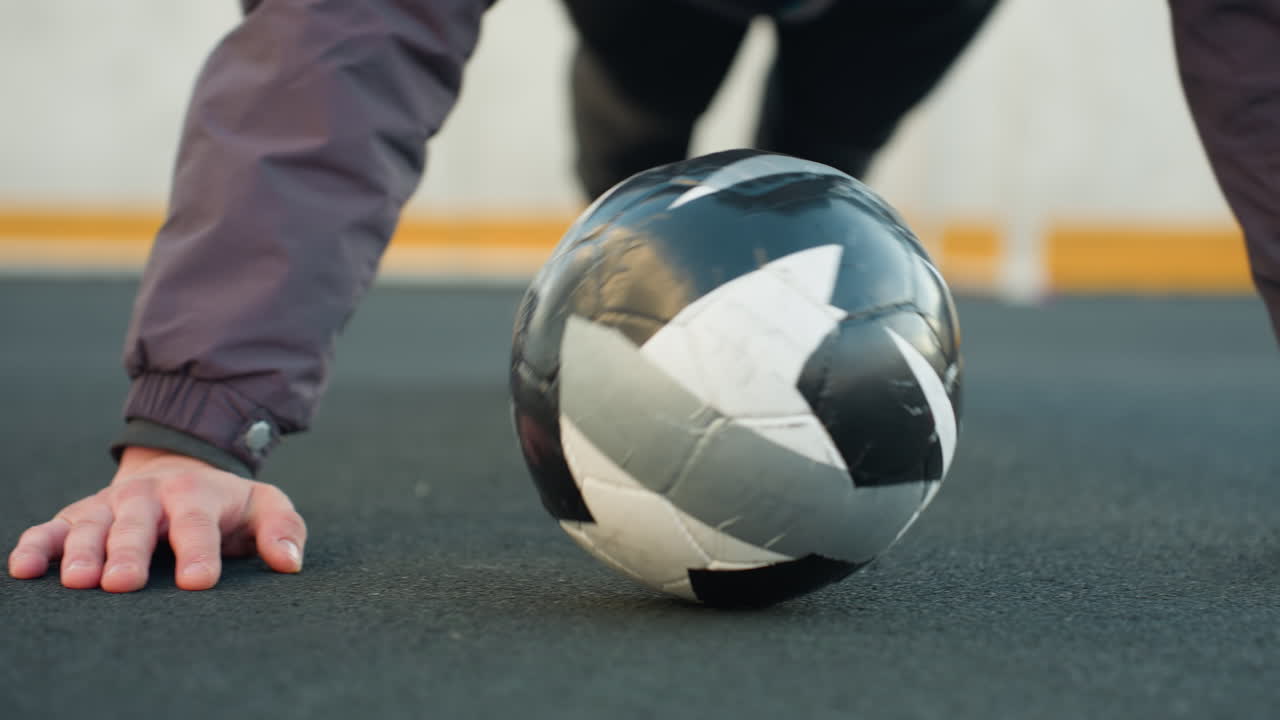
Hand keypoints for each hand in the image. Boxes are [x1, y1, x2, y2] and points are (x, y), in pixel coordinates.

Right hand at [7, 447, 305, 591]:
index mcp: (194, 494)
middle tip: (123, 583)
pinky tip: (25, 569)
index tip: (198, 583)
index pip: (196, 523)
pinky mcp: (77, 517)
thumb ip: (282, 529)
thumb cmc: (225, 505)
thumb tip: (290, 562)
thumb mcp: (263, 507)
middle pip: (136, 525)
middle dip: (129, 552)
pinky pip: (49, 530)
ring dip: (81, 551)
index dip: (197, 551)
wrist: (179, 471)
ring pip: (90, 527)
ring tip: (79, 580)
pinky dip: (35, 546)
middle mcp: (146, 498)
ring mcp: (108, 507)